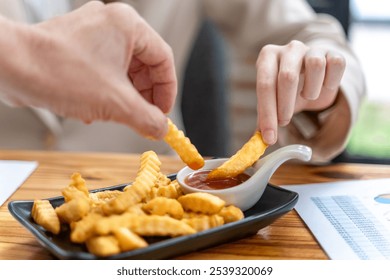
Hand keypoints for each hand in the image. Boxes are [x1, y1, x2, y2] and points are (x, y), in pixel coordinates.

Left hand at [0, 1, 176, 138]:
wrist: (11, 67)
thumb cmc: (58, 72)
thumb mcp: (116, 103)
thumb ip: (147, 118)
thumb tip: (161, 129)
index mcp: (128, 26)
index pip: (163, 60)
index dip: (167, 91)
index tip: (163, 113)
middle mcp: (111, 24)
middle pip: (144, 65)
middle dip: (144, 97)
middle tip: (143, 117)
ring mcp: (92, 33)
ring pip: (124, 70)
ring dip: (125, 97)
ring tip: (117, 115)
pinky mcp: (77, 45)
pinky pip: (104, 70)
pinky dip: (107, 91)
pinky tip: (96, 109)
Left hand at [255, 40, 344, 144]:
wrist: (313, 75)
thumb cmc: (287, 90)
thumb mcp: (272, 101)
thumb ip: (264, 118)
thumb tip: (258, 142)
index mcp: (268, 57)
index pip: (265, 84)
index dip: (267, 113)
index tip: (269, 137)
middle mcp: (289, 48)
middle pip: (287, 76)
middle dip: (285, 106)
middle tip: (284, 122)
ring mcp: (312, 48)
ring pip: (315, 66)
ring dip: (311, 91)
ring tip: (306, 97)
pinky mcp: (333, 52)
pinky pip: (336, 65)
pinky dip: (331, 82)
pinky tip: (324, 87)